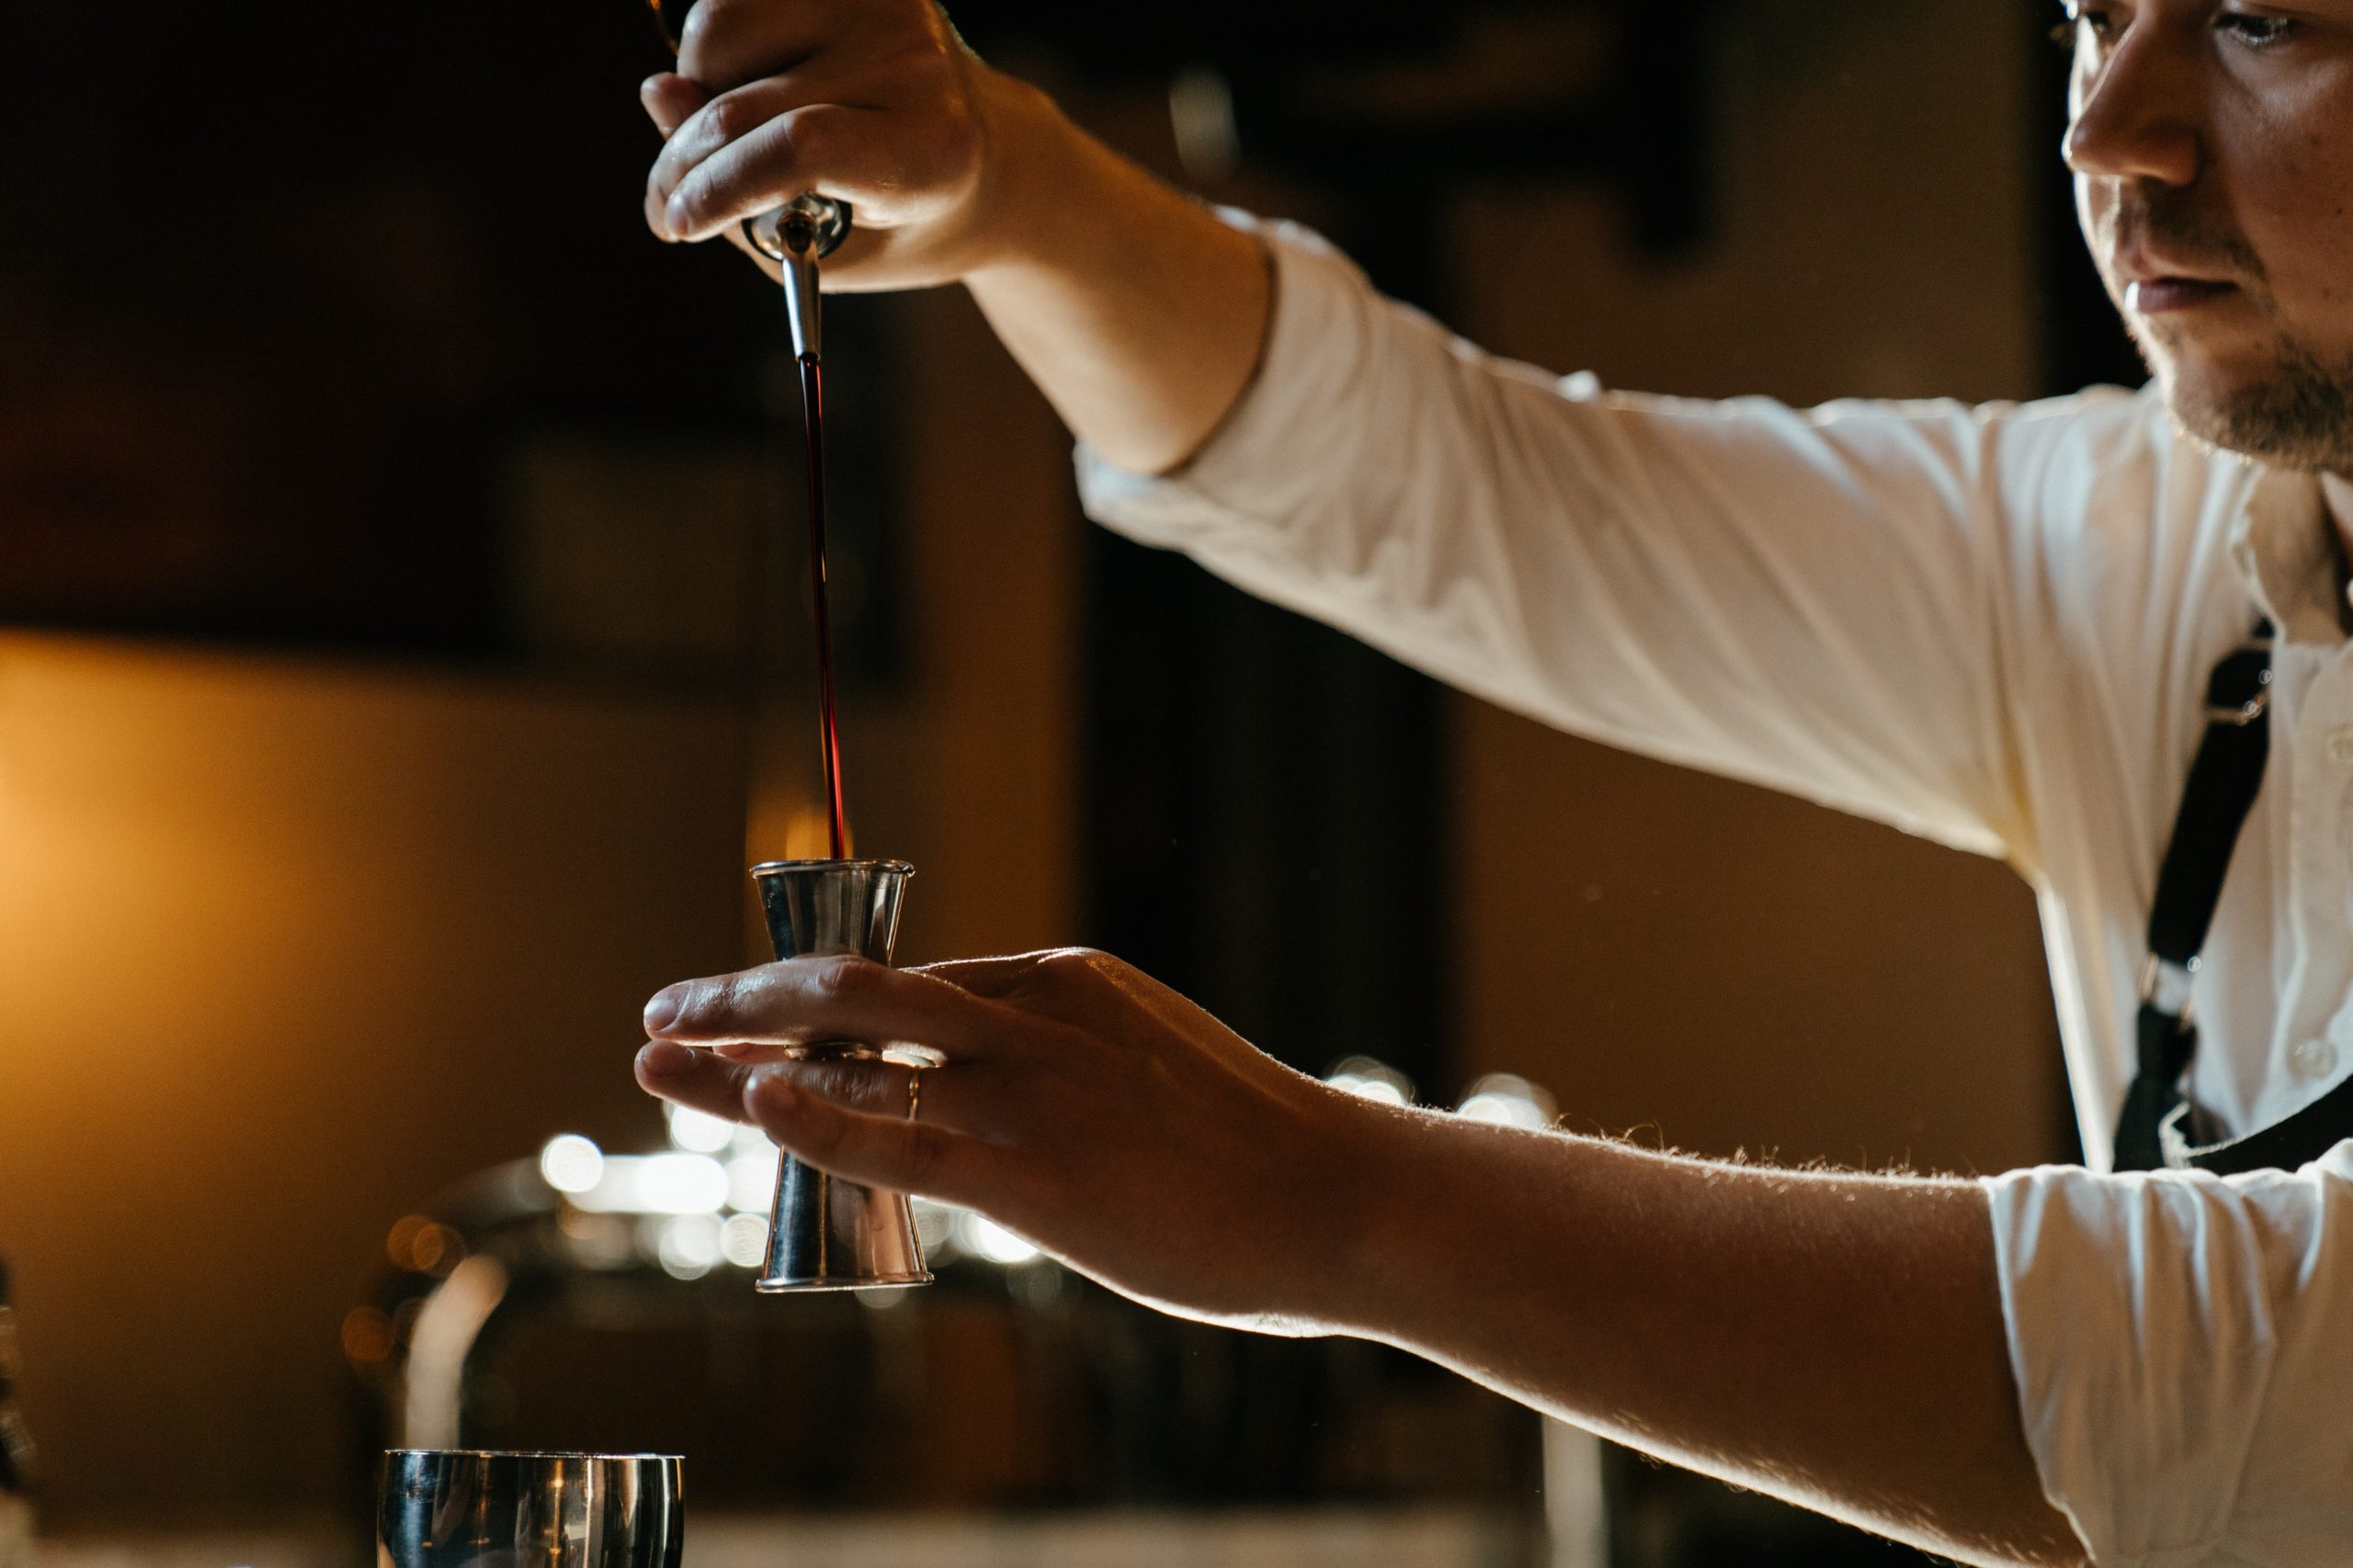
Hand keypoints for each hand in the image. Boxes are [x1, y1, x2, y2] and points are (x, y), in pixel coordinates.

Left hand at [636, 949, 1385, 1329]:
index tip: (745, 1012)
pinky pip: (896, 1135)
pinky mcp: (1031, 1173)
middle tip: (668, 1010)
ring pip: (853, 1046)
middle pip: (854, 985)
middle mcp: (1032, 1015)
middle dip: (744, 993)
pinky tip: (752, 1101)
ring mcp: (1029, 1089)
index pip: (907, 983)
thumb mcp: (1147, 1066)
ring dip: (739, 1052)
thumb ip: (1063, 1065)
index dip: (808, 1001)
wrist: (1335, 1195)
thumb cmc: (1254, 1148)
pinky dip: (813, 1113)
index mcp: (1063, 981)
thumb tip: (991, 1103)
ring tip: (660, 1061)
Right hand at [639, 0, 1068, 288]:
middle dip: (685, 164)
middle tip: (671, 206)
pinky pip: (731, 3)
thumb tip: (659, 94)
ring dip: (700, 92)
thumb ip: (743, 199)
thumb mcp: (837, 250)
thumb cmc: (903, 219)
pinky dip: (717, 49)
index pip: (801, 148)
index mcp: (929, 152)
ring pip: (720, 34)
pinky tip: (759, 85)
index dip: (720, 185)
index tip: (676, 223)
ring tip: (743, 135)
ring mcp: (883, 4)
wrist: (986, 154)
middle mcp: (914, 64)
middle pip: (746, 106)